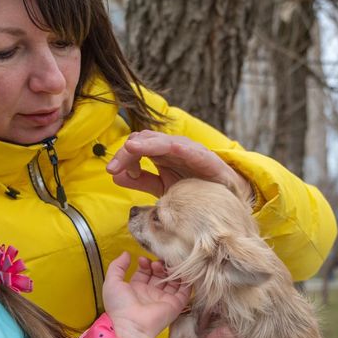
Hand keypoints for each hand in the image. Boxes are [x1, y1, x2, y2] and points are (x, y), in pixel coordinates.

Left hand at [104, 252, 190, 337]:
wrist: (132, 325)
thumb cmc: (120, 305)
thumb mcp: (112, 282)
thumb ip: (117, 266)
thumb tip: (126, 253)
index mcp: (136, 289)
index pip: (144, 272)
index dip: (145, 264)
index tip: (142, 259)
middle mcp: (151, 294)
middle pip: (159, 275)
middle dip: (158, 265)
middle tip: (155, 264)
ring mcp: (164, 299)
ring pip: (173, 280)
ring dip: (170, 270)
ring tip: (165, 265)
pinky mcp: (176, 304)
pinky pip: (185, 290)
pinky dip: (186, 280)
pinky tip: (181, 269)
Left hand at [106, 130, 251, 198]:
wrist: (224, 197)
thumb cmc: (193, 188)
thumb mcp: (162, 187)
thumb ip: (140, 180)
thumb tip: (115, 176)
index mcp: (159, 153)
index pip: (135, 147)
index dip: (122, 156)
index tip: (113, 171)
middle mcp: (171, 148)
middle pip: (143, 140)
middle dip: (127, 152)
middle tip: (114, 166)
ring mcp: (187, 150)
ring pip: (162, 141)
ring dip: (145, 144)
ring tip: (130, 148)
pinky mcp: (203, 158)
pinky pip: (189, 150)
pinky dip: (177, 147)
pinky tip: (167, 149)